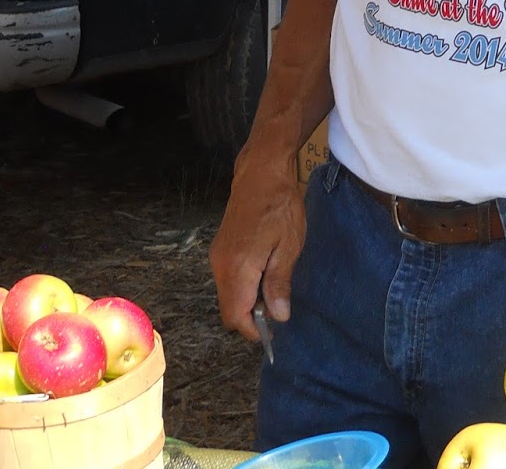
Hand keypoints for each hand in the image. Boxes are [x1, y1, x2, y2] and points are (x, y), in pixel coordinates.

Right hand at [208, 155, 306, 342]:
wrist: (261, 172)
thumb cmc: (279, 206)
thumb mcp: (288, 246)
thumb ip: (279, 283)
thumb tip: (277, 316)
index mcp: (237, 268)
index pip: (236, 316)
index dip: (253, 330)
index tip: (273, 332)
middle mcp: (220, 265)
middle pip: (229, 308)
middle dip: (250, 316)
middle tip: (278, 306)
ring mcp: (218, 256)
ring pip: (228, 294)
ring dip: (248, 300)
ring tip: (275, 285)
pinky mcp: (221, 248)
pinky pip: (228, 279)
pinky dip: (243, 285)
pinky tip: (264, 270)